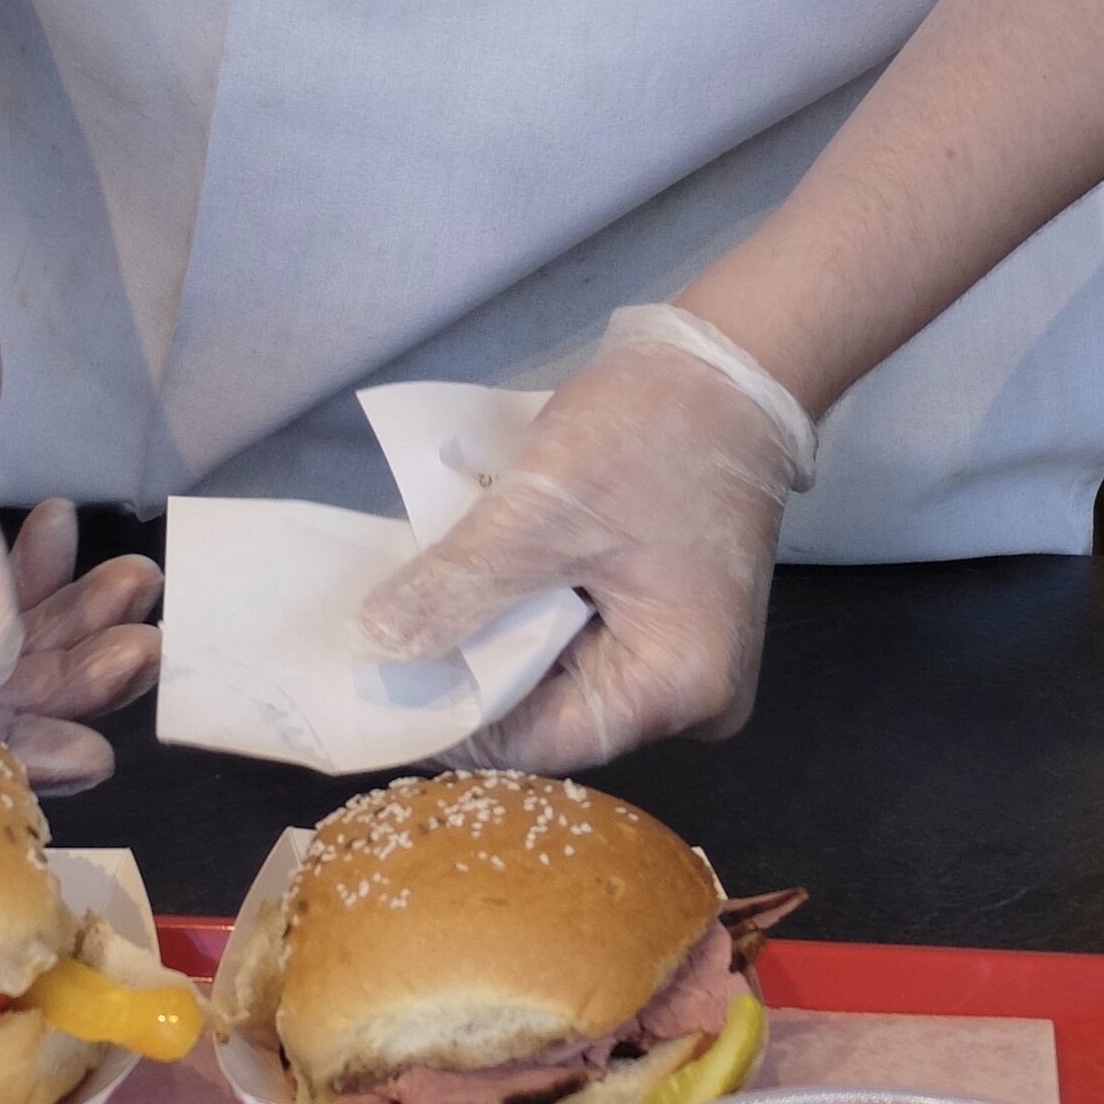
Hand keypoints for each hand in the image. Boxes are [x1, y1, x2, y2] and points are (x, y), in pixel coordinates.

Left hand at [355, 311, 809, 771]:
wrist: (728, 363)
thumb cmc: (652, 430)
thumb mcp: (541, 508)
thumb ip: (459, 587)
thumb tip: (378, 649)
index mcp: (676, 687)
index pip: (537, 741)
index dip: (451, 716)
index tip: (374, 689)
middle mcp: (691, 700)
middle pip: (550, 714)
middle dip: (470, 672)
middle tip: (380, 644)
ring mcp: (684, 663)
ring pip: (559, 676)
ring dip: (494, 638)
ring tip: (418, 608)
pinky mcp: (667, 624)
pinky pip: (581, 641)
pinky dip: (528, 613)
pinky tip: (476, 585)